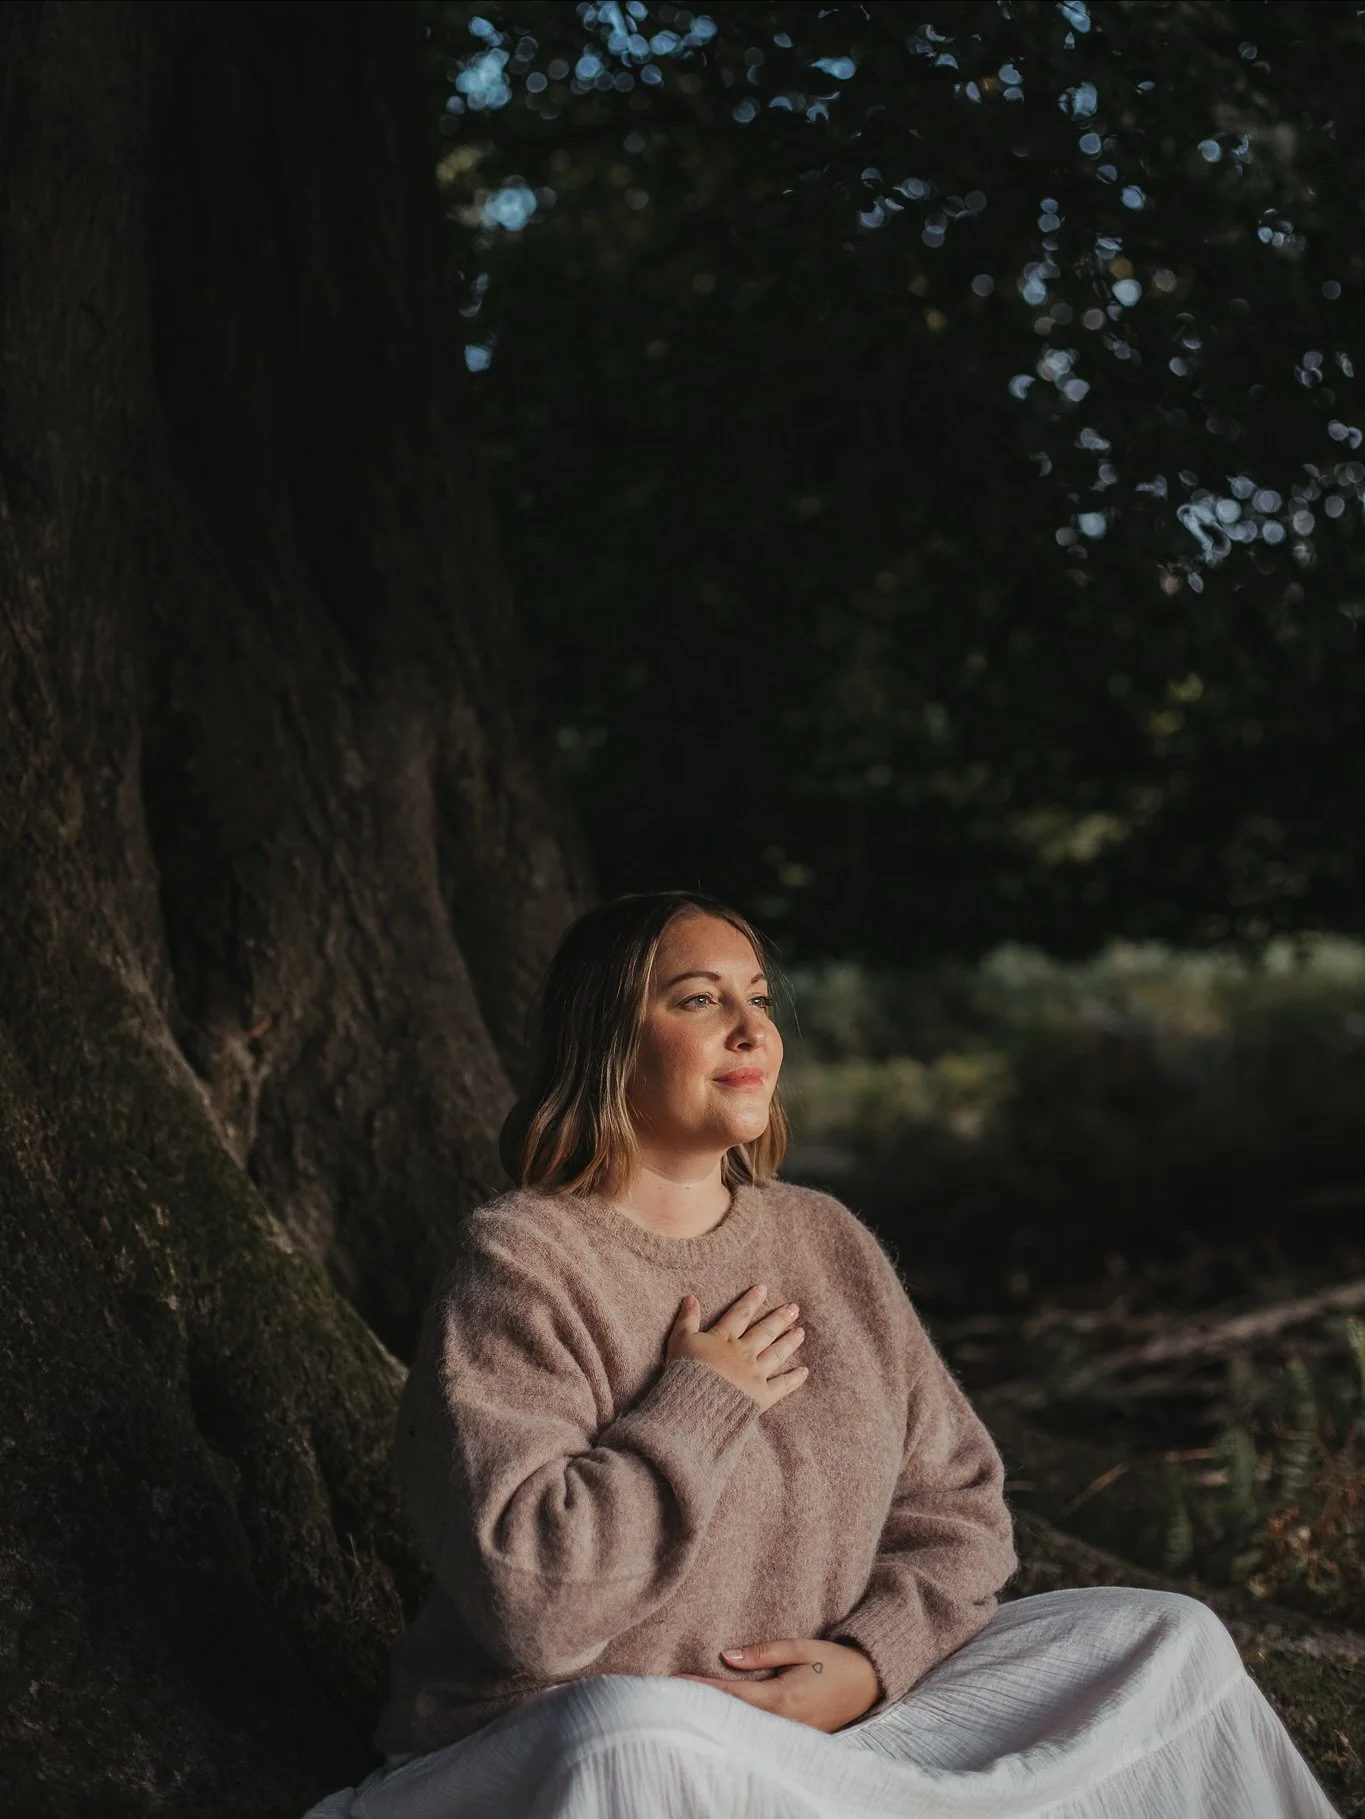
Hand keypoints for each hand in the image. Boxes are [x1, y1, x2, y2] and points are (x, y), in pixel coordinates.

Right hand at [667, 1284, 806, 1411]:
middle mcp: (743, 1353)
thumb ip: (687, 1319)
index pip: (740, 1314)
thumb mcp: (680, 1341)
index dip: (751, 1301)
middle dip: (780, 1318)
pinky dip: (794, 1379)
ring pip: (776, 1354)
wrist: (695, 1403)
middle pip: (765, 1332)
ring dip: (790, 1342)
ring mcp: (755, 1374)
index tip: (763, 1289)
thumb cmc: (684, 1372)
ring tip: (801, 1332)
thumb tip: (690, 1297)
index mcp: (724, 1339)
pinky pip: (782, 1386)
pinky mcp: (761, 1395)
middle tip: (794, 1309)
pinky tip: (804, 1371)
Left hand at [676, 1637, 879, 1731]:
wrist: (868, 1683)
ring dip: (717, 1716)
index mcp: (781, 1699)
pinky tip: (721, 1716)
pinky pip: (759, 1732)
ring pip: (744, 1727)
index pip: (731, 1696)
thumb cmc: (834, 1661)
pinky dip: (737, 1723)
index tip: (675, 1682)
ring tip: (687, 1704)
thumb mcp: (800, 1648)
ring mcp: (789, 1735)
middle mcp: (782, 1723)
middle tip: (669, 1695)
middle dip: (702, 1705)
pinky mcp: (794, 1737)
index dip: (702, 1688)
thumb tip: (727, 1657)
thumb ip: (763, 1653)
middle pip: (732, 1717)